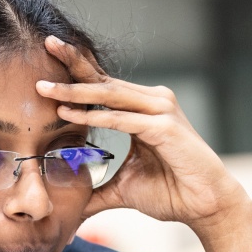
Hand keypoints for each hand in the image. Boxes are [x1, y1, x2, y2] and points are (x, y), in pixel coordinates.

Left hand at [36, 36, 251, 251]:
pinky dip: (95, 116)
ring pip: (110, 96)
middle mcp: (152, 102)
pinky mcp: (165, 128)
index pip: (104, 86)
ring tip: (45, 87)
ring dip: (76, 91)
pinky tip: (69, 114)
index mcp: (141, 110)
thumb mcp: (123, 189)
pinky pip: (122, 119)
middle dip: (74, 63)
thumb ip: (95, 193)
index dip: (78, 71)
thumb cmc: (171, 193)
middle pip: (105, 81)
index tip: (49, 58)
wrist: (206, 206)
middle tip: (47, 44)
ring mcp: (161, 112)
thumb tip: (69, 208)